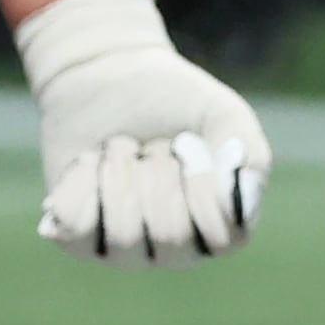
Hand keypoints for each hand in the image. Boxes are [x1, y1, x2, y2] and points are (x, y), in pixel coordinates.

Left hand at [15, 0, 267, 267]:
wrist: (108, 74)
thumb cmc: (174, 100)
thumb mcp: (222, 114)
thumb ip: (248, 155)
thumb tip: (242, 199)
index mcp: (218, 226)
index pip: (224, 238)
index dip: (205, 186)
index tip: (189, 141)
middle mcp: (173, 249)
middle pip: (171, 237)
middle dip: (159, 172)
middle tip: (153, 145)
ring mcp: (122, 249)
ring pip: (123, 235)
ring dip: (121, 172)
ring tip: (121, 148)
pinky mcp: (77, 237)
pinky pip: (76, 227)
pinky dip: (84, 179)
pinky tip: (91, 161)